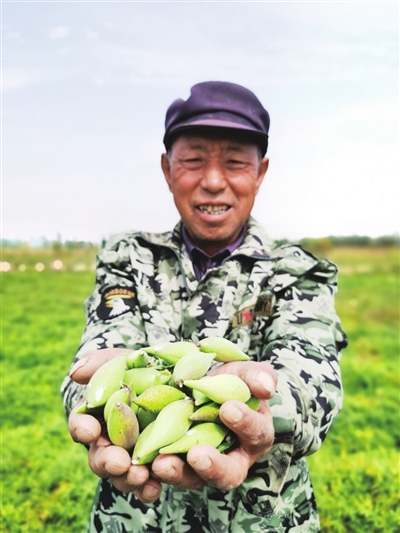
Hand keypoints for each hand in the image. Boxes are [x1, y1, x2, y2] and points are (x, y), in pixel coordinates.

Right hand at [68, 349, 162, 502]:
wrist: (173, 378)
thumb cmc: (140, 367)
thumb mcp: (122, 359)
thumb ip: (100, 362)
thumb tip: (76, 371)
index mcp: (97, 417)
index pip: (81, 424)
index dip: (82, 428)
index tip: (89, 429)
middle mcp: (110, 443)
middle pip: (100, 458)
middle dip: (107, 461)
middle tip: (119, 461)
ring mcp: (132, 458)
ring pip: (123, 476)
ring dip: (129, 479)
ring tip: (140, 476)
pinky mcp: (156, 466)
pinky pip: (149, 484)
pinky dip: (149, 489)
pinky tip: (155, 488)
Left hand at [151, 361, 275, 490]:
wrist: (197, 387)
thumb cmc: (228, 381)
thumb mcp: (243, 373)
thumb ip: (257, 376)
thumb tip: (266, 387)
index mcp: (254, 436)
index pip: (256, 434)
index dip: (245, 423)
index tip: (228, 408)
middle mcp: (231, 459)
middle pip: (227, 473)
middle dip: (212, 466)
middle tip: (196, 455)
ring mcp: (200, 466)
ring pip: (192, 478)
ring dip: (176, 473)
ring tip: (159, 463)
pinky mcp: (173, 465)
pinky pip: (163, 475)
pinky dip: (150, 477)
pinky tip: (139, 467)